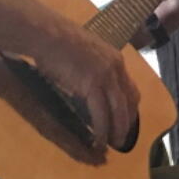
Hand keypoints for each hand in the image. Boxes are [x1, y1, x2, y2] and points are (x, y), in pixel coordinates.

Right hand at [30, 21, 139, 151]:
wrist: (47, 34)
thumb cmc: (58, 41)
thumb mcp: (85, 52)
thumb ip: (93, 67)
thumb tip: (89, 86)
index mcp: (115, 58)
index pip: (131, 88)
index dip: (131, 107)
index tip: (127, 120)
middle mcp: (116, 67)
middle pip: (129, 101)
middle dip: (127, 122)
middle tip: (122, 138)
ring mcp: (106, 76)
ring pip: (119, 110)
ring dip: (118, 130)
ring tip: (113, 144)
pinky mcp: (92, 85)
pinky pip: (101, 113)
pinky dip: (102, 129)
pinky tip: (99, 140)